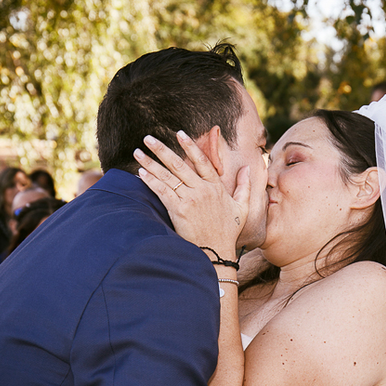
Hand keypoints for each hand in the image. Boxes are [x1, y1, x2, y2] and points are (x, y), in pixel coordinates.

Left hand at [133, 131, 249, 258]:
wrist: (216, 252)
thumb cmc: (228, 232)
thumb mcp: (242, 207)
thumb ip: (245, 186)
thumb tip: (247, 168)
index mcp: (216, 187)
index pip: (202, 161)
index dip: (190, 146)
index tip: (179, 133)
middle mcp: (202, 190)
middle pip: (179, 165)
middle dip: (161, 150)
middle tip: (148, 138)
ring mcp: (190, 200)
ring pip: (167, 177)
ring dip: (151, 163)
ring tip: (138, 153)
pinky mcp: (179, 211)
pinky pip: (162, 192)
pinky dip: (151, 181)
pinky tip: (141, 173)